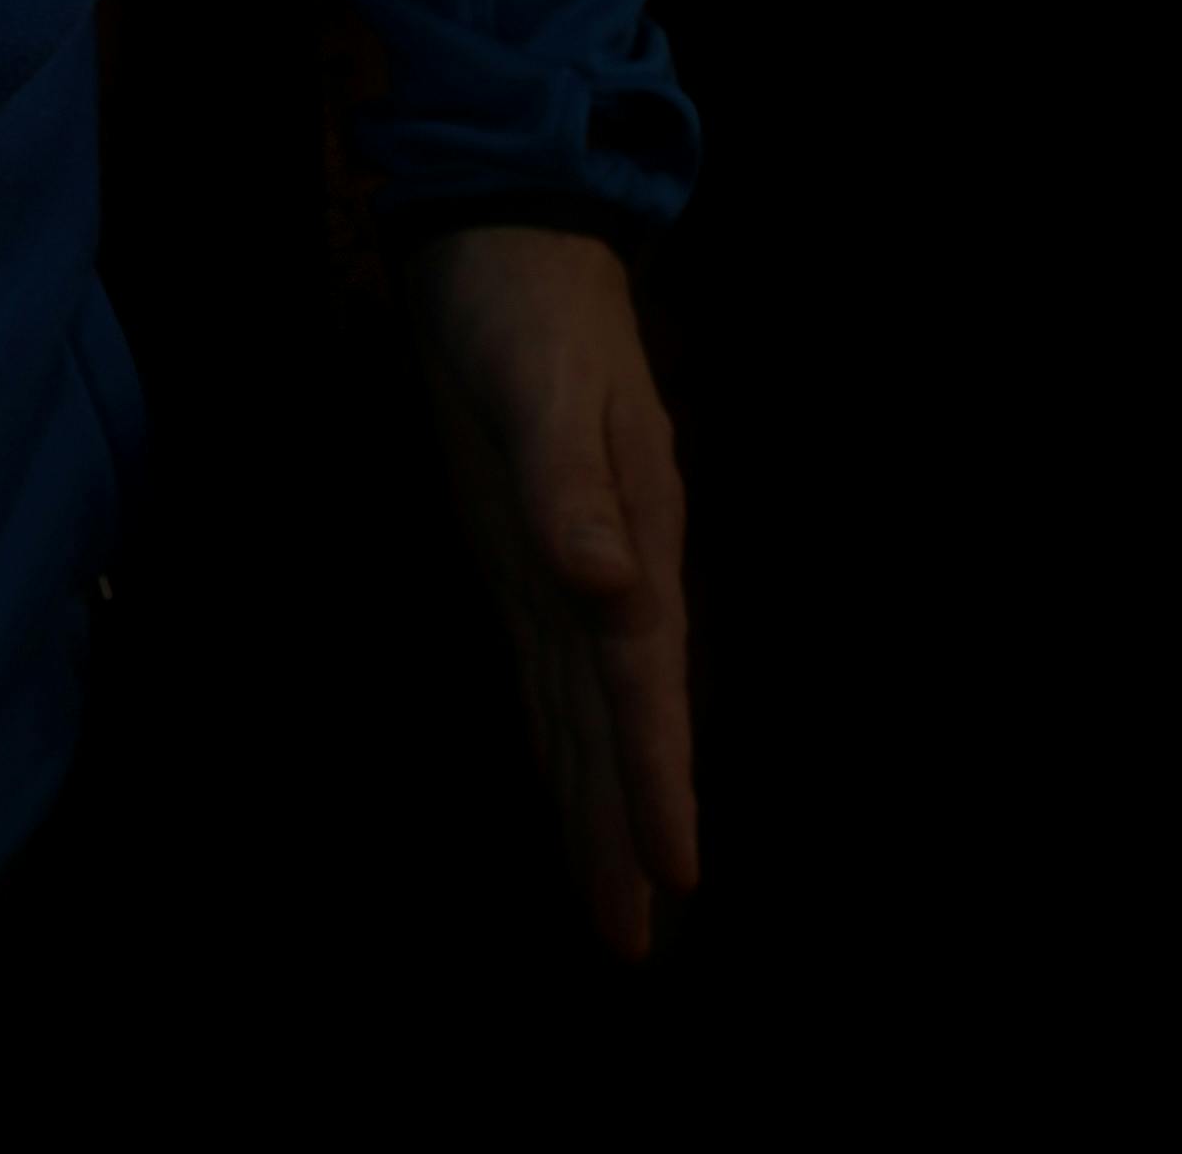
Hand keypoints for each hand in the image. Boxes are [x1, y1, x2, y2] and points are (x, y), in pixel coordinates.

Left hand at [411, 224, 700, 961]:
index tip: (675, 870)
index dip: (654, 775)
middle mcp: (612, 569)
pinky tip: (570, 785)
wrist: (506, 239)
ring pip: (586, 710)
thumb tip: (611, 587)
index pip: (641, 680)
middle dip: (626, 826)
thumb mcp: (542, 386)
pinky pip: (549, 672)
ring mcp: (570, 566)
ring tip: (616, 905)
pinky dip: (561, 737)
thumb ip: (573, 485)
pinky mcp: (524, 554)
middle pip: (620, 719)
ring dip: (596, 801)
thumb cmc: (528, 309)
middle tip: (636, 943)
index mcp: (631, 538)